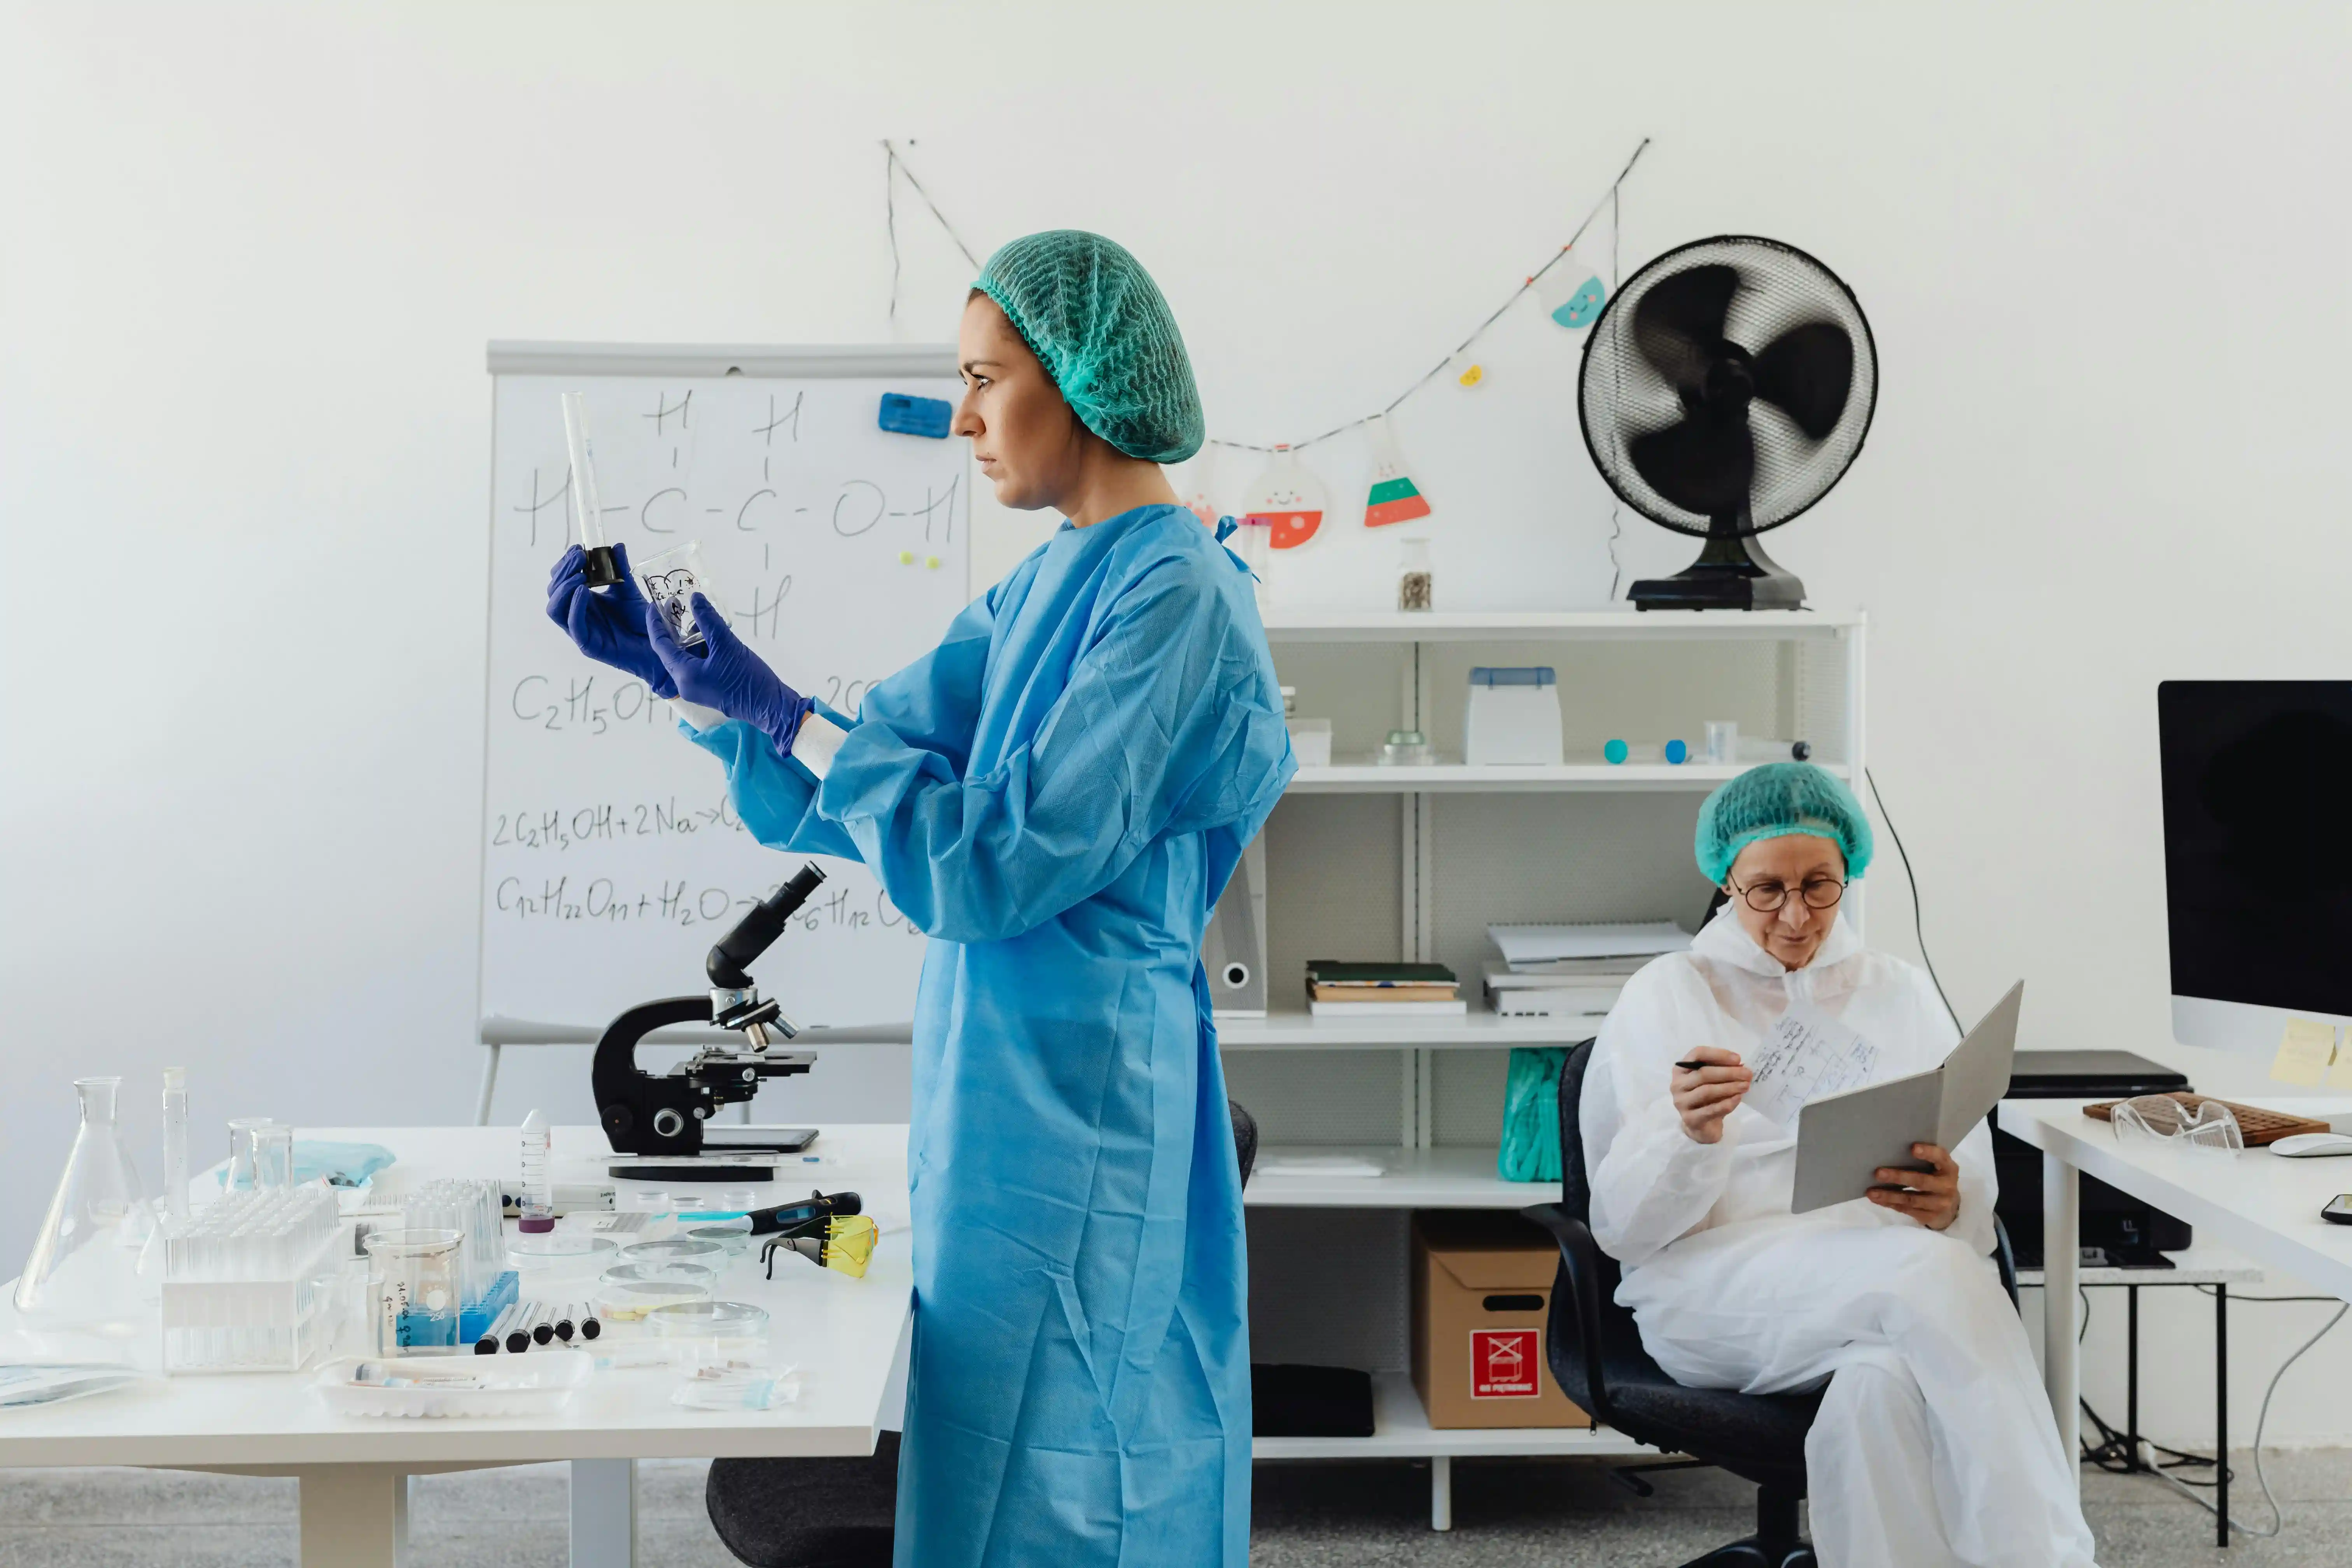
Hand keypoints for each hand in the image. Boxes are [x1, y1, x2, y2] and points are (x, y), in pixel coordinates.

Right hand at [546, 542, 675, 697]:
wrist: (658, 646)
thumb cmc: (642, 621)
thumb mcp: (629, 590)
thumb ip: (620, 569)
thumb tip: (616, 545)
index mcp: (583, 601)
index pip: (562, 580)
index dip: (565, 563)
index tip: (578, 548)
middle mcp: (577, 615)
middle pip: (554, 591)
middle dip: (563, 571)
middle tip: (580, 556)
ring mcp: (580, 630)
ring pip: (555, 609)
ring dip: (564, 588)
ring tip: (580, 574)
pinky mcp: (588, 645)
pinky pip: (573, 625)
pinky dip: (575, 607)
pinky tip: (584, 591)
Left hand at [647, 592, 811, 750]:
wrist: (771, 707)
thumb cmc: (747, 678)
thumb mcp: (727, 644)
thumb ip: (708, 620)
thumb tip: (695, 598)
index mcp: (684, 676)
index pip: (660, 645)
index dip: (655, 623)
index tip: (654, 604)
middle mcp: (685, 684)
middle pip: (673, 651)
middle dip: (676, 628)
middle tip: (679, 605)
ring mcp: (697, 689)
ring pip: (688, 657)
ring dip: (694, 638)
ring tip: (704, 619)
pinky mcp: (709, 689)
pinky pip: (699, 664)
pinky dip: (704, 649)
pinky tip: (715, 636)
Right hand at [1671, 1047, 1751, 1144]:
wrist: (1702, 1125)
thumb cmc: (1708, 1098)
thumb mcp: (1714, 1081)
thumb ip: (1722, 1071)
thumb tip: (1741, 1067)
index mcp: (1681, 1069)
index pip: (1697, 1054)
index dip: (1718, 1054)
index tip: (1738, 1059)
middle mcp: (1677, 1084)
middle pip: (1703, 1073)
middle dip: (1729, 1072)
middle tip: (1748, 1074)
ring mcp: (1681, 1102)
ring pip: (1707, 1091)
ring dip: (1729, 1087)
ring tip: (1745, 1086)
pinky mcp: (1689, 1119)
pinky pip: (1710, 1110)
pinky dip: (1726, 1103)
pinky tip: (1738, 1098)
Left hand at [1869, 1144, 1961, 1230]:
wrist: (1950, 1208)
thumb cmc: (1937, 1179)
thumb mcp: (1937, 1168)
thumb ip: (1924, 1160)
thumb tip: (1890, 1152)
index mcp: (1949, 1168)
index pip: (1940, 1157)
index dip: (1928, 1152)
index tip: (1912, 1148)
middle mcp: (1947, 1186)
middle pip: (1921, 1181)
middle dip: (1898, 1177)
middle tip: (1878, 1173)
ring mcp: (1940, 1204)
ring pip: (1911, 1199)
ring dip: (1889, 1195)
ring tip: (1871, 1192)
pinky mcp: (1931, 1216)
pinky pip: (1907, 1210)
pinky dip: (1890, 1204)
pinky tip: (1877, 1199)